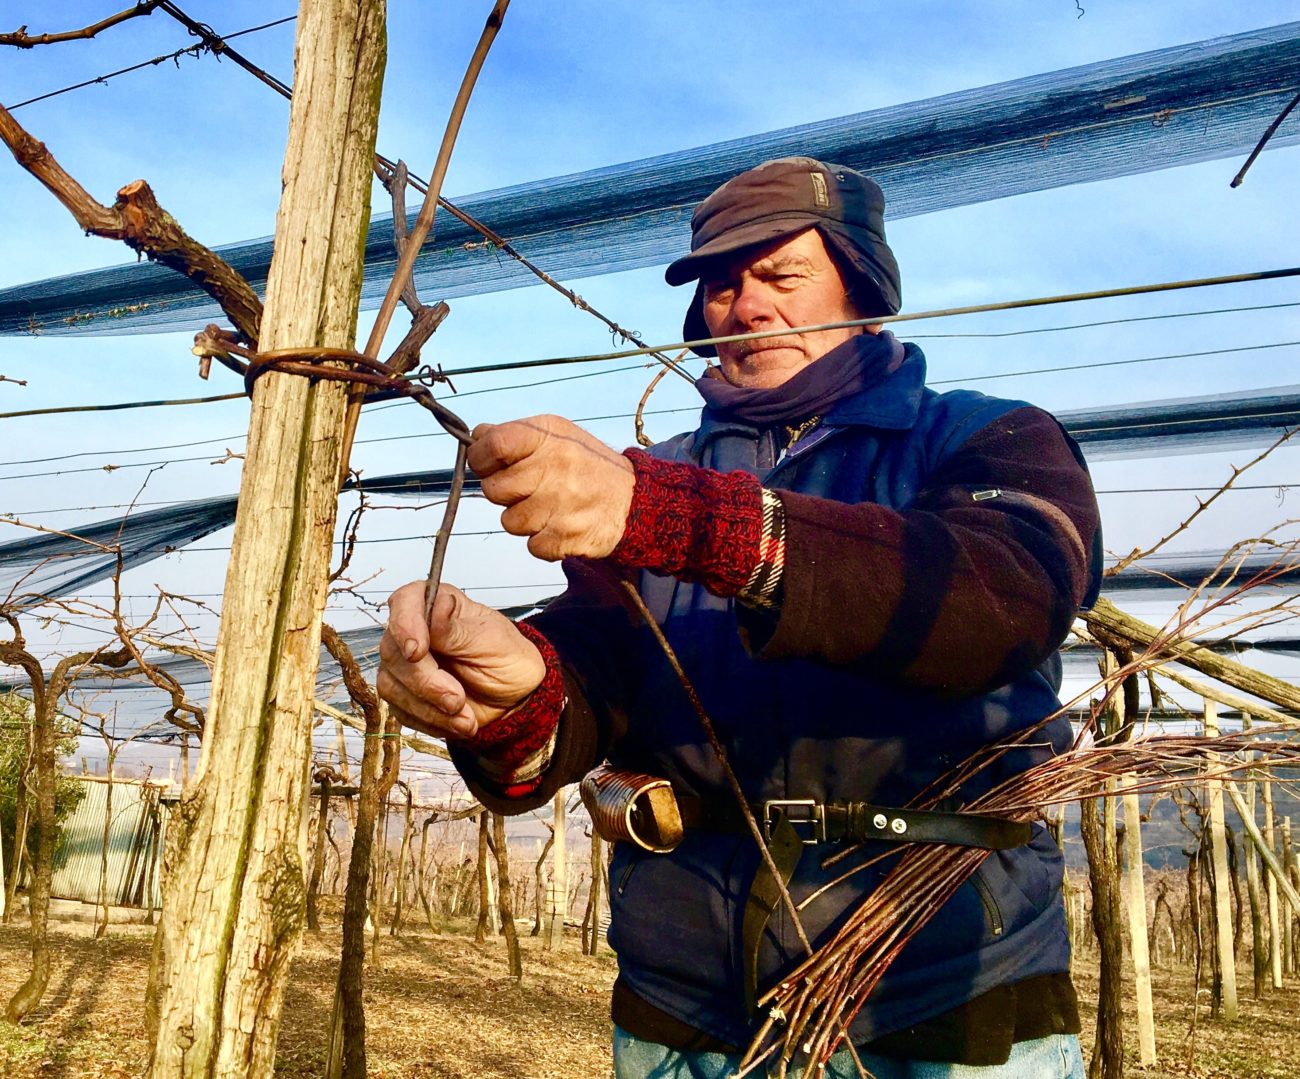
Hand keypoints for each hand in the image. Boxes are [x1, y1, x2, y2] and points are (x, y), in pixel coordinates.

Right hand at [378, 582, 545, 737]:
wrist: (515, 696)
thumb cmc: (508, 658)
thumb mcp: (493, 641)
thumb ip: (458, 630)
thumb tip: (438, 607)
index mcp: (438, 603)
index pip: (405, 601)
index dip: (405, 625)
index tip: (417, 651)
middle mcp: (415, 630)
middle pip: (394, 651)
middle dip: (426, 682)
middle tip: (457, 700)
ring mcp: (405, 663)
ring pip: (392, 685)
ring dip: (430, 708)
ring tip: (466, 717)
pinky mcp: (404, 694)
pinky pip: (400, 711)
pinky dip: (431, 722)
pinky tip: (458, 722)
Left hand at [469, 415, 634, 560]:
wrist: (635, 501)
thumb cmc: (588, 466)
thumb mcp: (558, 436)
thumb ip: (516, 434)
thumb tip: (476, 435)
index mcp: (549, 437)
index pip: (494, 445)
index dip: (480, 457)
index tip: (486, 462)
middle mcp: (555, 469)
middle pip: (494, 488)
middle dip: (503, 492)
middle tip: (527, 488)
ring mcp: (561, 505)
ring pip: (509, 522)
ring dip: (523, 518)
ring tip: (548, 507)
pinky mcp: (566, 538)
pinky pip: (531, 545)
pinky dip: (542, 540)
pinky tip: (559, 525)